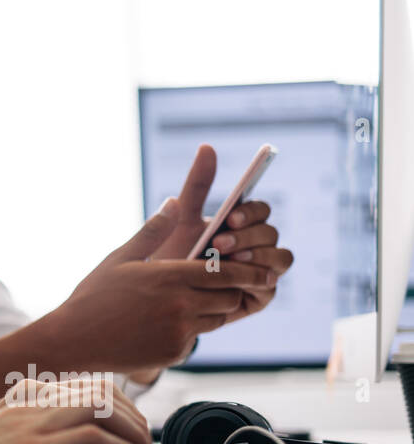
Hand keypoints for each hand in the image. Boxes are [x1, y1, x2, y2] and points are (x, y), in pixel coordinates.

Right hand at [0, 377, 157, 443]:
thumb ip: (44, 438)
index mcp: (23, 395)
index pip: (86, 384)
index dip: (120, 405)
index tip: (135, 431)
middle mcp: (30, 399)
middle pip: (101, 388)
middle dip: (134, 416)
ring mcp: (32, 419)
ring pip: (104, 405)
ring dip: (136, 431)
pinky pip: (96, 435)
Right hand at [47, 201, 276, 375]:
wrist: (74, 339)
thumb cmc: (94, 295)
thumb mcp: (120, 257)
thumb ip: (153, 231)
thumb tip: (174, 202)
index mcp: (169, 276)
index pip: (225, 271)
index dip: (250, 271)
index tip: (266, 271)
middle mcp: (180, 305)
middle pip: (230, 296)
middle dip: (233, 289)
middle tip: (228, 284)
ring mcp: (178, 332)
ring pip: (219, 318)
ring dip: (215, 309)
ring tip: (195, 301)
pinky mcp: (174, 352)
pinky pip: (197, 337)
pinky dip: (191, 329)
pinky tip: (166, 323)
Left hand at [148, 143, 293, 325]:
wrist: (162, 297)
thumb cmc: (173, 254)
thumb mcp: (182, 218)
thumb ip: (197, 185)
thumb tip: (207, 146)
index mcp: (240, 224)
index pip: (261, 210)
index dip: (251, 212)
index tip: (231, 216)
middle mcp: (256, 244)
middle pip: (271, 232)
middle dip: (247, 237)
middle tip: (218, 245)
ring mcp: (262, 269)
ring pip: (281, 257)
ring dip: (257, 257)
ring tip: (227, 263)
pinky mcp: (261, 294)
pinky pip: (272, 284)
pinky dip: (257, 280)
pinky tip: (235, 282)